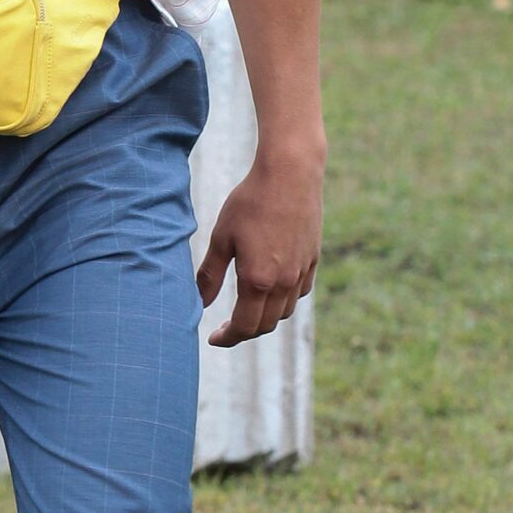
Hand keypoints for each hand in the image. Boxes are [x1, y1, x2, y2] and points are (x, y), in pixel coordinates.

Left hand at [196, 149, 321, 346]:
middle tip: (225, 328)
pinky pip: (299, 293)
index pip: (244, 327)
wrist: (290, 174)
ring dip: (264, 318)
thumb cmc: (250, 202)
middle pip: (265, 325)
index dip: (228, 338)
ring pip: (284, 312)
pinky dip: (283, 301)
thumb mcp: (222, 237)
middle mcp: (284, 283)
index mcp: (257, 280)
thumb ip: (210, 275)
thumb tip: (200, 304)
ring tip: (245, 310)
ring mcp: (301, 272)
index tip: (214, 338)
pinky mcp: (312, 260)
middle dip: (244, 332)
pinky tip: (270, 290)